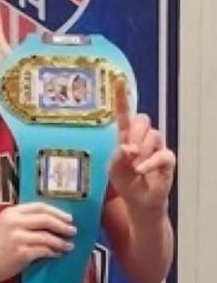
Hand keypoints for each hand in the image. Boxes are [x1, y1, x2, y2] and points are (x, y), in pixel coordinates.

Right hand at [0, 202, 76, 282]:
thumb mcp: (7, 226)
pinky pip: (44, 250)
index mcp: (11, 212)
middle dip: (63, 225)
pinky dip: (54, 252)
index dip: (57, 212)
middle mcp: (14, 222)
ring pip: (48, 237)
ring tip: (68, 245)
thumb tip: (54, 221)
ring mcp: (18, 238)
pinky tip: (58, 254)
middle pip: (46, 219)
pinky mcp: (22, 253)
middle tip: (72, 230)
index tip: (68, 218)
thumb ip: (25, 220)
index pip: (40, 207)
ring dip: (61, 242)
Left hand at [108, 77, 175, 210]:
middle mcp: (142, 138)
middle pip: (142, 120)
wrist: (141, 202)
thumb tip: (127, 147)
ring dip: (142, 153)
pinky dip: (149, 163)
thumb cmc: (127, 184)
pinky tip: (141, 170)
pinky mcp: (167, 158)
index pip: (124, 115)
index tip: (118, 79)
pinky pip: (160, 154)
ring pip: (152, 136)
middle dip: (135, 135)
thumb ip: (117, 158)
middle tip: (130, 154)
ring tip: (136, 169)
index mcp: (126, 138)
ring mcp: (156, 147)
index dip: (122, 98)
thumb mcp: (114, 172)